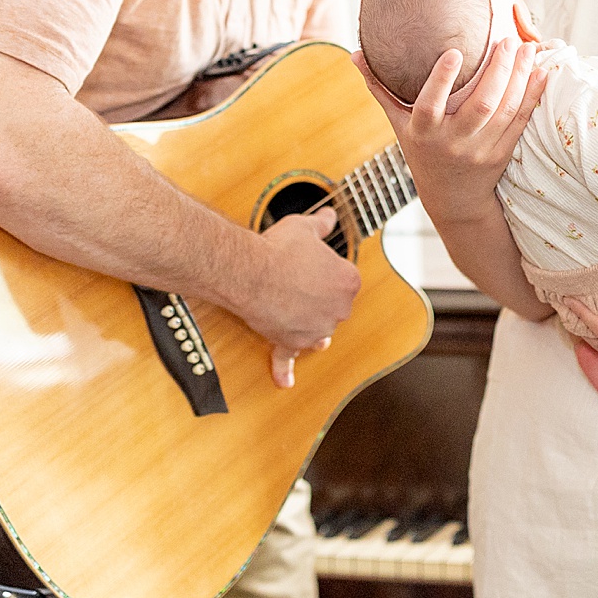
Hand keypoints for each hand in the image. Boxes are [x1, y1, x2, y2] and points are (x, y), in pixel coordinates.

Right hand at [236, 208, 358, 387]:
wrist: (249, 270)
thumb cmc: (278, 248)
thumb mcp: (303, 227)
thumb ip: (320, 223)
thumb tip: (329, 214)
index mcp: (349, 281)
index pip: (344, 280)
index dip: (324, 270)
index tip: (307, 263)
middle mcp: (339, 310)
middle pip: (332, 306)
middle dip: (315, 296)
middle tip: (292, 279)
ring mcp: (316, 329)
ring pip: (315, 329)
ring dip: (303, 321)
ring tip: (285, 303)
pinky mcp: (291, 342)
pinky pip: (288, 357)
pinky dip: (285, 369)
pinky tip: (285, 382)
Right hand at [353, 34, 546, 225]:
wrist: (452, 199)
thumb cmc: (422, 153)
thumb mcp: (398, 125)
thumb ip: (381, 89)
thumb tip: (356, 54)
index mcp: (424, 133)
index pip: (430, 106)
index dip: (441, 80)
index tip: (454, 52)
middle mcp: (453, 143)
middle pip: (480, 106)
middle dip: (498, 71)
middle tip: (507, 40)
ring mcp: (481, 150)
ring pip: (505, 111)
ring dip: (520, 78)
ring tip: (527, 48)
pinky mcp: (503, 154)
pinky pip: (521, 122)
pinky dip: (533, 96)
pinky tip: (541, 72)